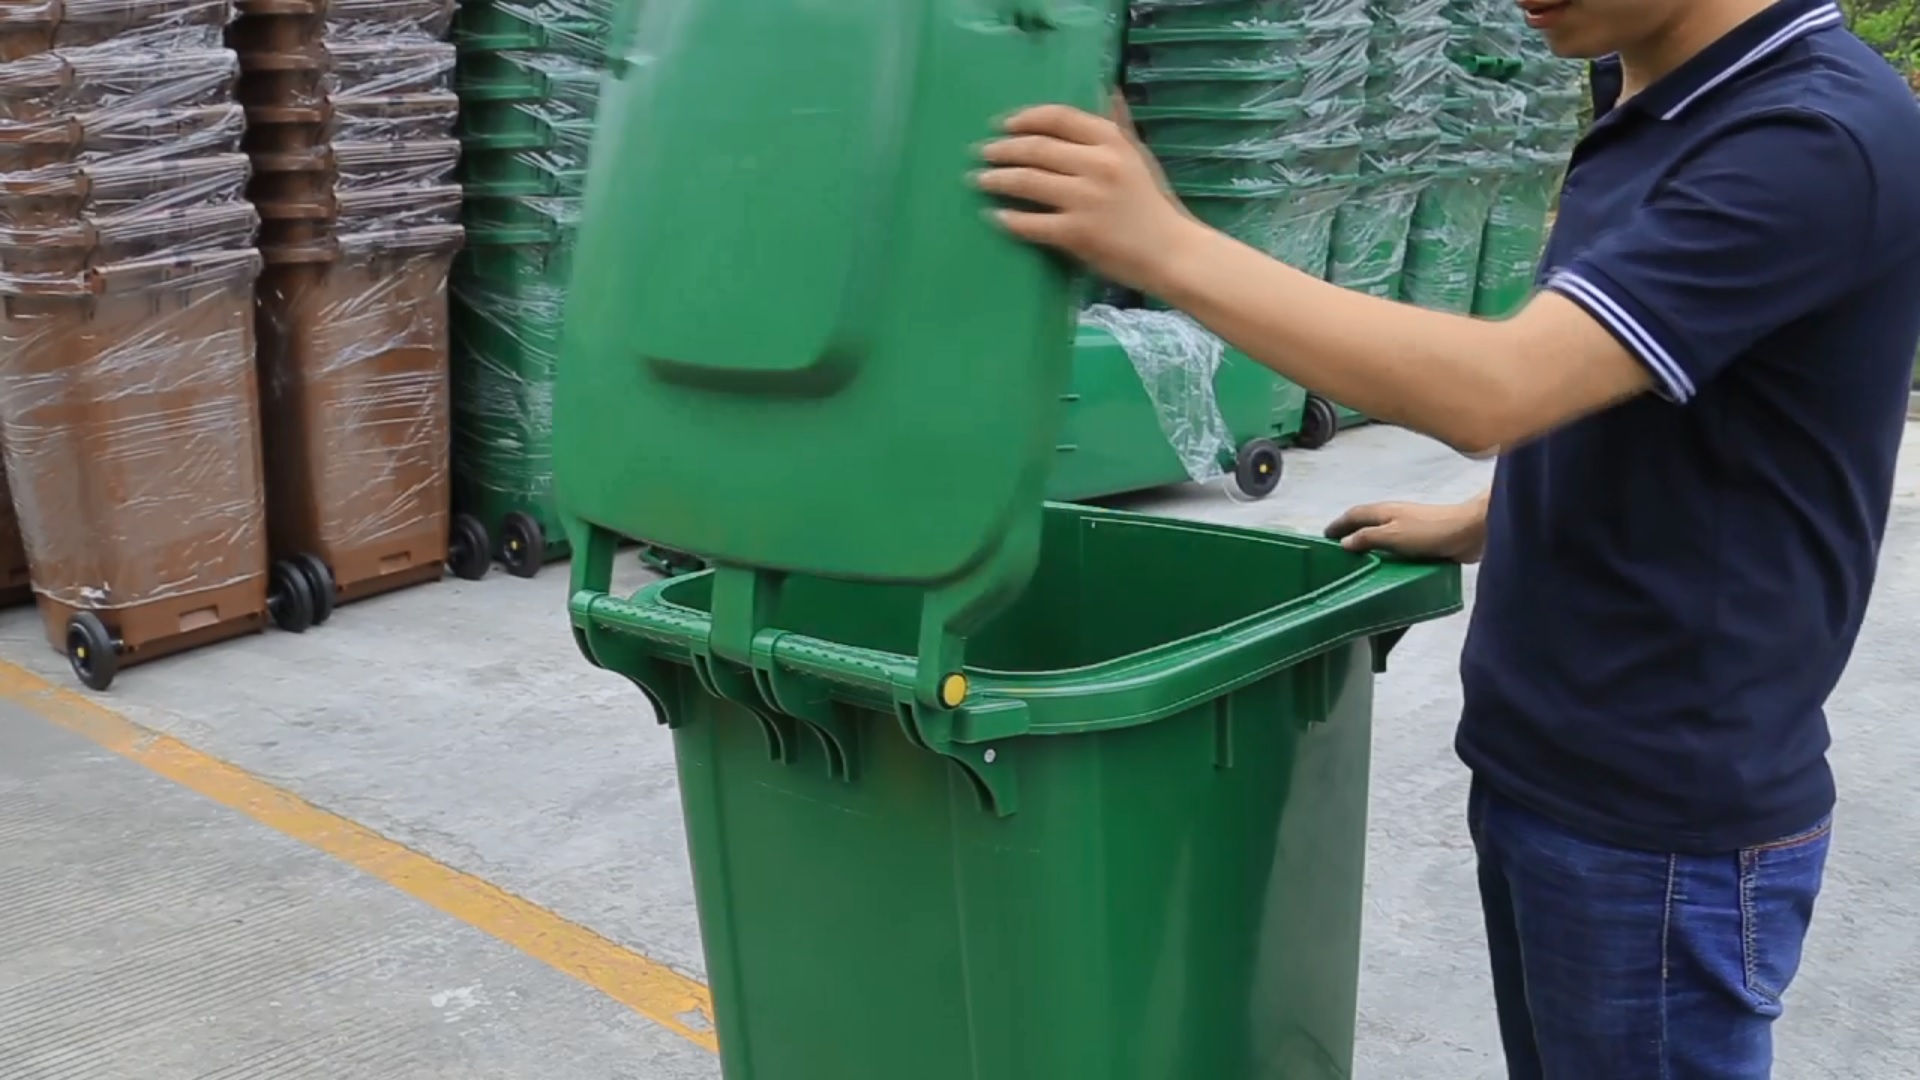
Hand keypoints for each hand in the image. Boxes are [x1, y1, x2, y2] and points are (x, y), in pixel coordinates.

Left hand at [975, 102, 1203, 294]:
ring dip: (997, 179)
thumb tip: (1107, 90)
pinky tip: (995, 216)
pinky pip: (1031, 223)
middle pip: (1036, 148)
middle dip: (1003, 149)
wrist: (1173, 253)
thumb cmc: (1154, 205)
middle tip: (982, 153)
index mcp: (1112, 141)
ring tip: (979, 180)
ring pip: (1027, 182)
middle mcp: (1097, 164)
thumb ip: (1118, 125)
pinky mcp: (1076, 234)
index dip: (1025, 118)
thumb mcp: (1139, 157)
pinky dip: (1009, 219)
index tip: (1003, 124)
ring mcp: (1085, 200)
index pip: (1059, 118)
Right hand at [1324, 498, 1488, 563]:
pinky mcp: (1422, 540)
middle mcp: (1393, 517)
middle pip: (1365, 523)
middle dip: (1350, 533)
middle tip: (1337, 552)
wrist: (1469, 530)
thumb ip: (1368, 538)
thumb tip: (1345, 543)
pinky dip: (1385, 553)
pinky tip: (1386, 567)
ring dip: (1367, 544)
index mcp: (1383, 511)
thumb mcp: (1393, 535)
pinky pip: (1396, 546)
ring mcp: (1408, 528)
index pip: (1353, 515)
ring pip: (1381, 534)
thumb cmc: (1429, 531)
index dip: (1338, 525)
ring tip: (1357, 562)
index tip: (1324, 537)